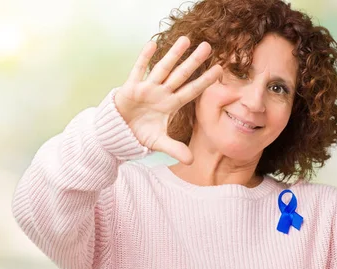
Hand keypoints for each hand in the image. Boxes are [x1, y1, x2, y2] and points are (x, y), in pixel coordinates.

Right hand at [114, 36, 222, 163]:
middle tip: (208, 47)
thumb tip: (191, 161)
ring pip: (163, 68)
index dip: (205, 81)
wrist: (116, 133)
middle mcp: (161, 93)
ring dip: (173, 54)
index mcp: (170, 105)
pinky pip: (138, 70)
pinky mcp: (130, 88)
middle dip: (194, 62)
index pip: (191, 91)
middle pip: (181, 75)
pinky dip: (144, 58)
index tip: (220, 70)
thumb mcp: (158, 142)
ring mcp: (147, 88)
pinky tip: (153, 44)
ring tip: (186, 39)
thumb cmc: (139, 134)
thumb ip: (175, 149)